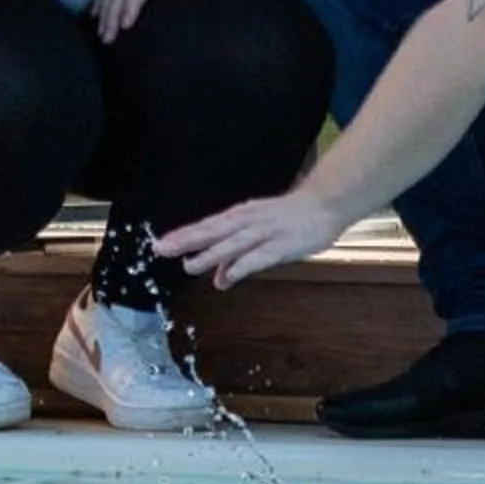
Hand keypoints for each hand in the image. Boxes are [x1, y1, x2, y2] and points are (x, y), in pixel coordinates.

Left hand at [156, 189, 352, 288]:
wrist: (324, 204)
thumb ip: (236, 258)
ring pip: (233, 243)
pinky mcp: (282, 244)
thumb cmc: (288, 220)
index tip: (160, 244)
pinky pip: (259, 256)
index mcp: (239, 217)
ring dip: (210, 254)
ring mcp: (265, 231)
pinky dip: (242, 265)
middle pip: (213, 231)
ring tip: (189, 265)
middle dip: (187, 240)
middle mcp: (248, 221)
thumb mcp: (258, 236)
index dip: (183, 235)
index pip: (206, 226)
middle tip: (161, 249)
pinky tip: (227, 276)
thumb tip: (218, 279)